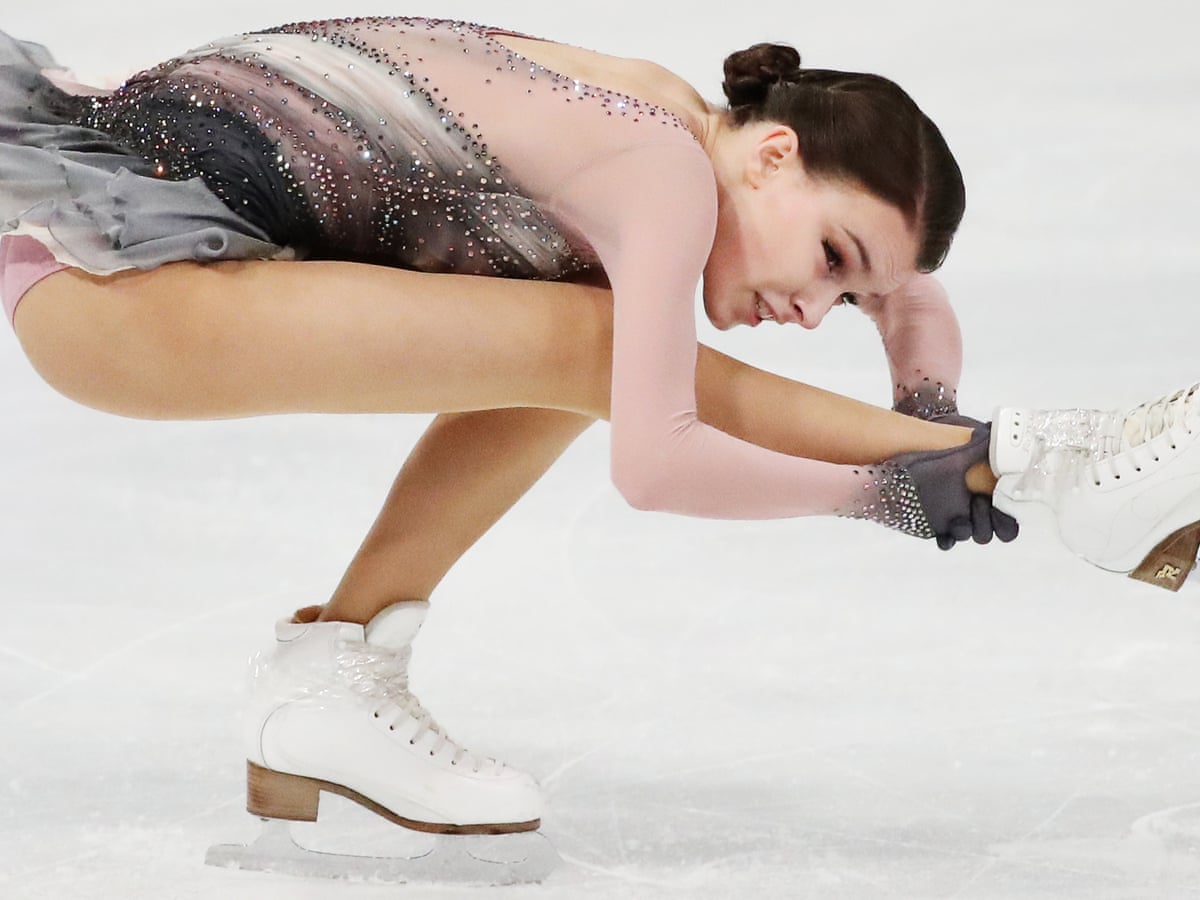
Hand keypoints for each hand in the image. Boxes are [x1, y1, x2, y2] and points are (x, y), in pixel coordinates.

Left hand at [891, 419, 1019, 549]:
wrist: (895, 472)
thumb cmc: (926, 463)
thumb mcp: (953, 456)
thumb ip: (976, 447)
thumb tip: (993, 430)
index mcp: (980, 493)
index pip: (1006, 514)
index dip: (1007, 516)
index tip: (999, 504)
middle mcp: (970, 510)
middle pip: (992, 529)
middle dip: (989, 522)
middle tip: (977, 502)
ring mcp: (954, 520)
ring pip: (972, 535)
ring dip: (969, 529)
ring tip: (959, 517)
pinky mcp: (937, 528)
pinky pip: (948, 542)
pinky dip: (947, 541)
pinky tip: (943, 536)